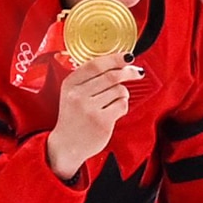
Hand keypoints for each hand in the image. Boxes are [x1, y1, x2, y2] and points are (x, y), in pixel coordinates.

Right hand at [44, 51, 141, 181]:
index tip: (127, 57)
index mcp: (70, 84)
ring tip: (115, 100)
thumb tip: (118, 62)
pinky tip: (114, 111)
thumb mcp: (72, 94)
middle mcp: (77, 95)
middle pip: (111, 76)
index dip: (115, 58)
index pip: (95, 64)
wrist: (66, 146)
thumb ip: (88, 78)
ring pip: (119, 90)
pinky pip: (122, 105)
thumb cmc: (73, 118)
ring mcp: (89, 109)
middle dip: (128, 72)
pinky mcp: (101, 122)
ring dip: (123, 93)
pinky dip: (123, 106)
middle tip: (136, 73)